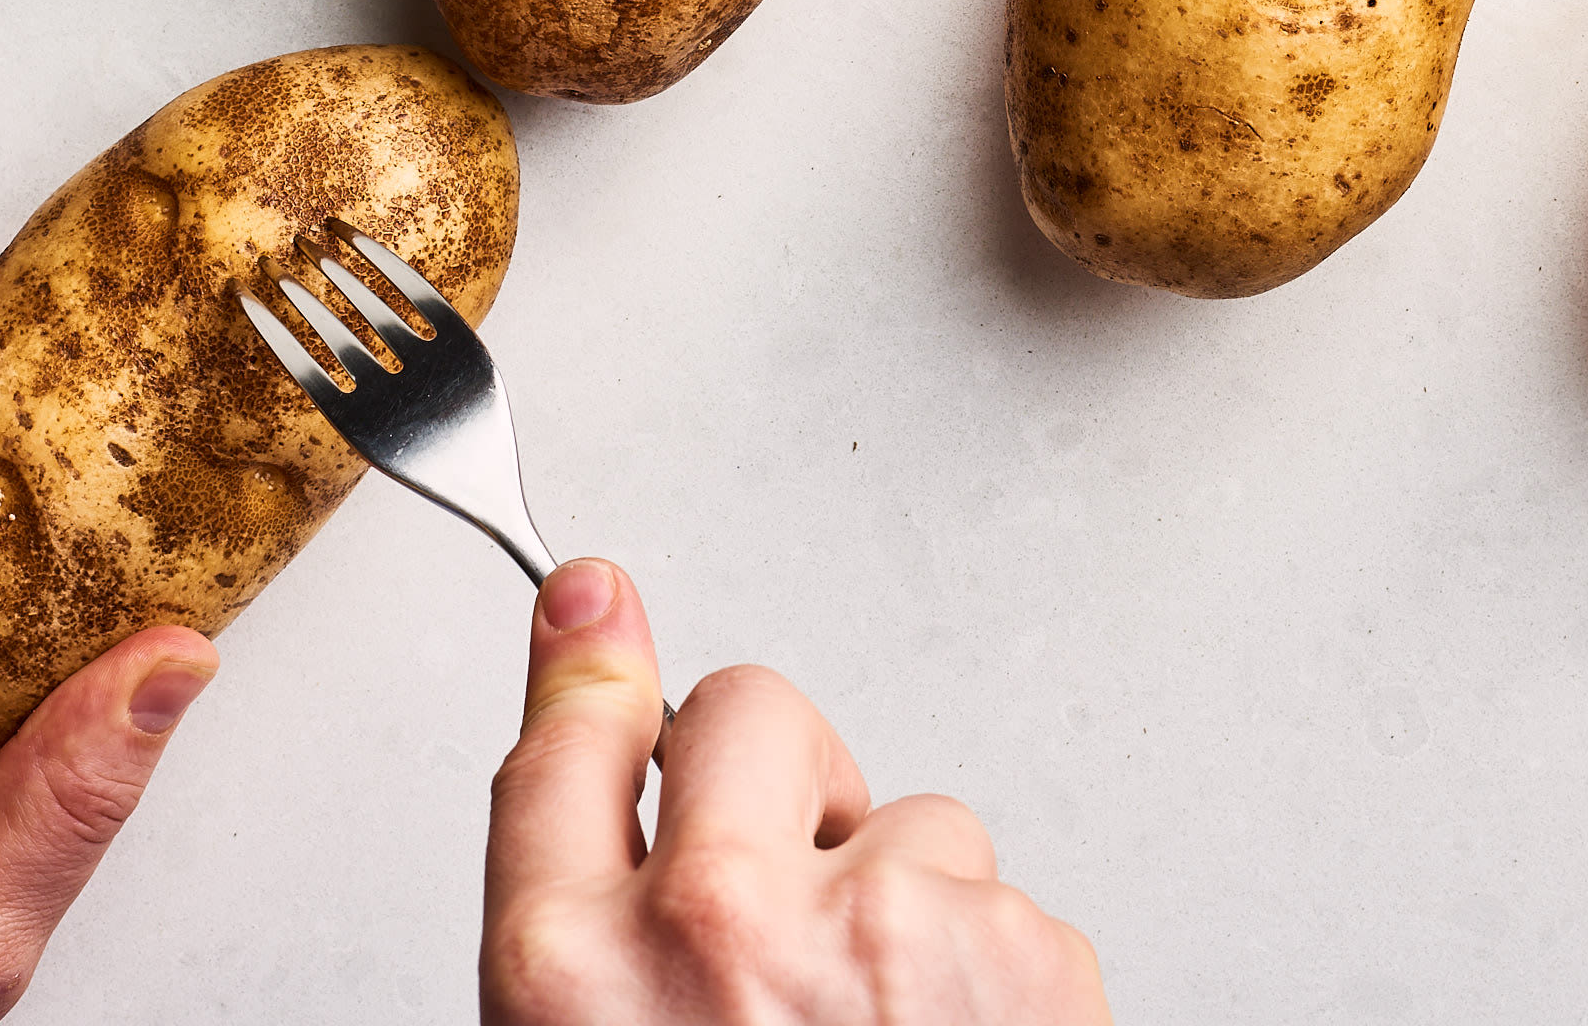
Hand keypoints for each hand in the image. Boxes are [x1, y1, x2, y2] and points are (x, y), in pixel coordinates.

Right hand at [482, 560, 1109, 1023]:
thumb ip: (589, 946)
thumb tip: (609, 801)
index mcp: (578, 976)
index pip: (564, 751)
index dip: (588, 670)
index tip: (595, 605)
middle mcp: (724, 927)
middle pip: (750, 712)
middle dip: (780, 775)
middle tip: (790, 902)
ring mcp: (886, 934)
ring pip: (911, 826)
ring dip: (906, 912)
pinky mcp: (1023, 960)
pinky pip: (1005, 909)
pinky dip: (996, 984)